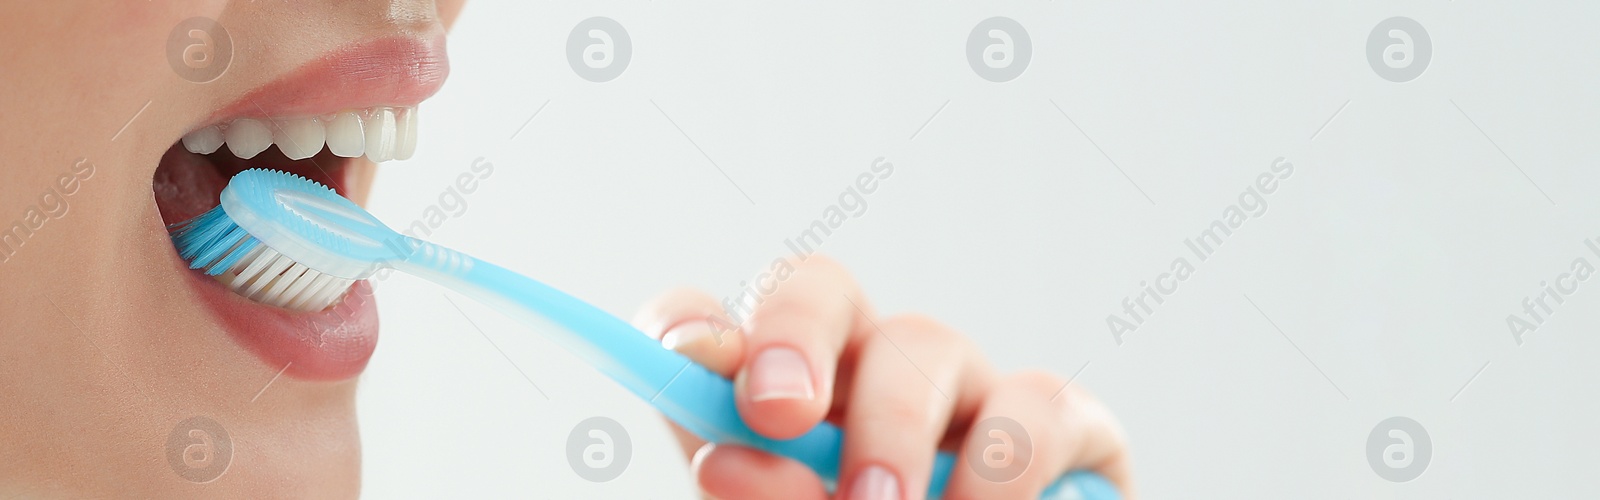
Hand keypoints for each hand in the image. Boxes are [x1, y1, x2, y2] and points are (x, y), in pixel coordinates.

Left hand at [632, 256, 1134, 498]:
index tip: (683, 355)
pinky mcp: (1063, 422)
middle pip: (819, 288)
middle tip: (776, 414)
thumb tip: (726, 458)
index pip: (719, 331)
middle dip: (792, 336)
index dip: (693, 324)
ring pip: (924, 345)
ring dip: (893, 427)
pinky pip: (1033, 408)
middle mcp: (863, 373)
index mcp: (782, 407)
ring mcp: (961, 388)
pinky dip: (999, 467)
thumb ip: (762, 498)